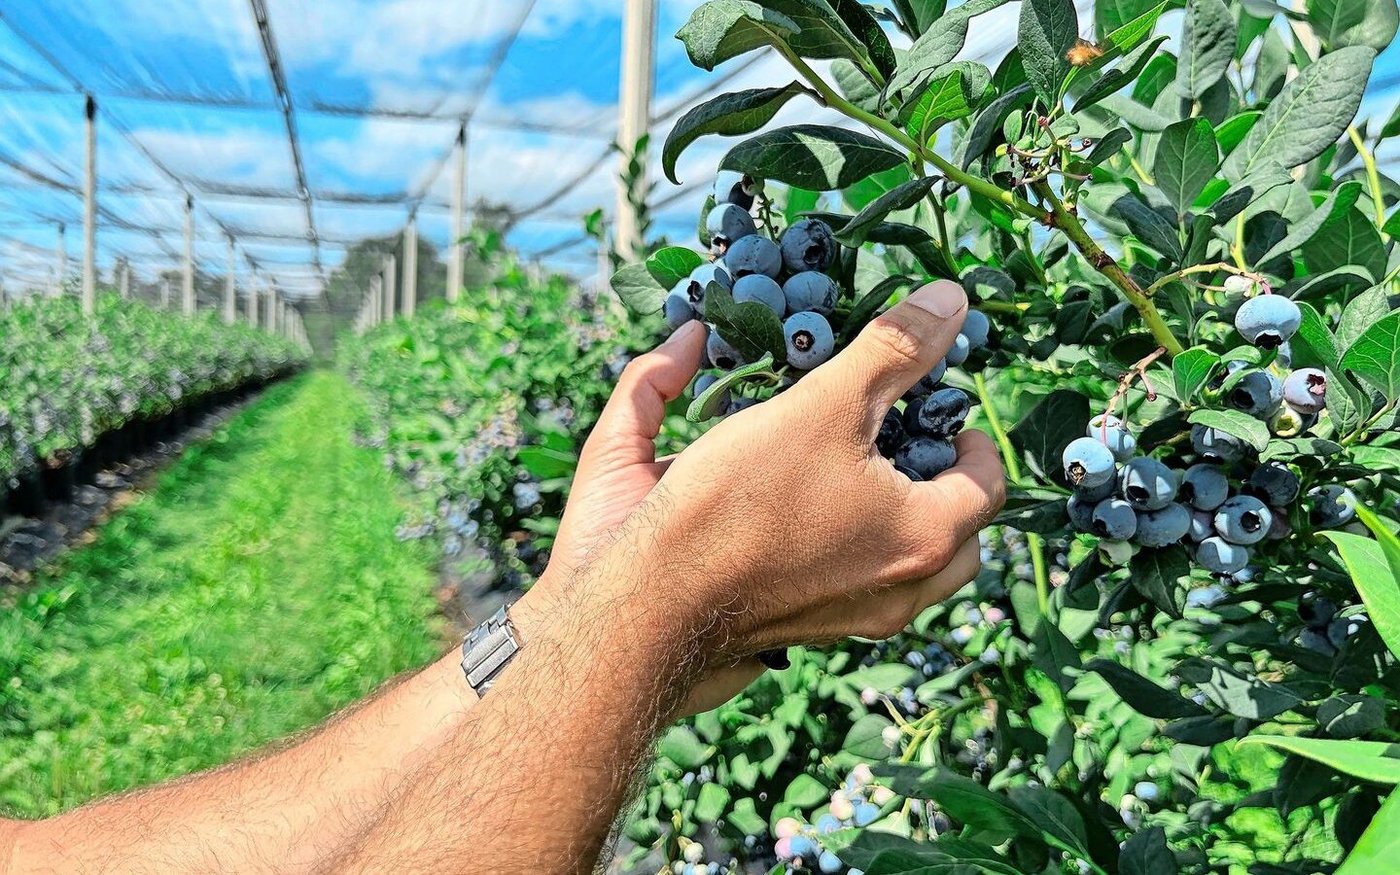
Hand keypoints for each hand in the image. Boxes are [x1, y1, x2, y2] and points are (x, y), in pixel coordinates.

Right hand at [519, 279, 1004, 700]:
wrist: (656, 600)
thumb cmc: (742, 499)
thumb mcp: (822, 405)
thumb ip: (891, 351)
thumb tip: (951, 300)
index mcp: (924, 537)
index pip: (989, 484)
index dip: (974, 438)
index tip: (941, 408)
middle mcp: (901, 593)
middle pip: (960, 539)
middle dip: (945, 487)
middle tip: (909, 442)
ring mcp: (855, 622)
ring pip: (911, 571)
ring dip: (901, 521)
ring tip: (860, 473)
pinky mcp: (807, 631)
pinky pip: (859, 588)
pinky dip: (854, 548)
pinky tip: (808, 511)